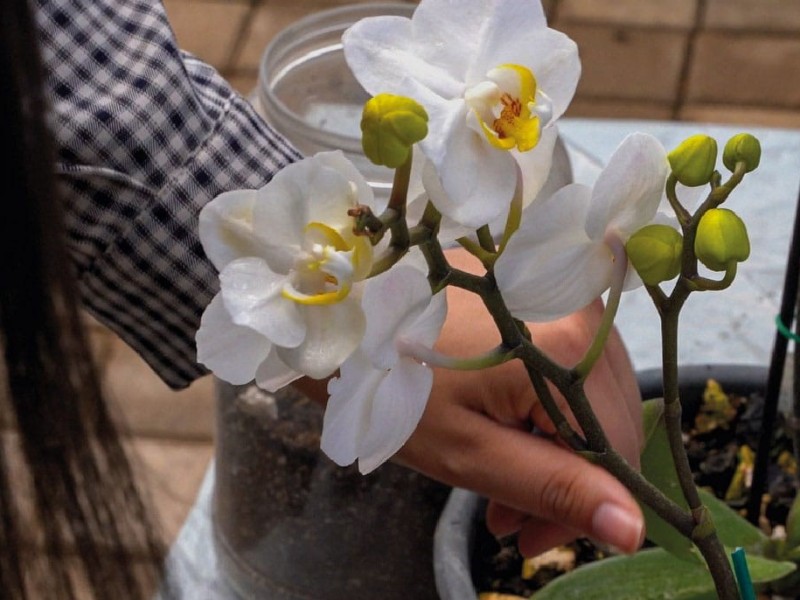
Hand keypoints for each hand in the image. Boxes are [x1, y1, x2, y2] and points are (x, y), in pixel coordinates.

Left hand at [394, 249, 644, 556]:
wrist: (346, 317)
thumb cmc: (394, 387)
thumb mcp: (468, 452)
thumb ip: (552, 488)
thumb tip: (632, 528)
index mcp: (566, 352)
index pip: (617, 451)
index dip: (583, 507)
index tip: (529, 537)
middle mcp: (579, 313)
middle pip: (607, 421)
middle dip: (565, 480)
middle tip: (506, 518)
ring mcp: (561, 297)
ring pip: (589, 396)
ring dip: (555, 445)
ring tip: (498, 476)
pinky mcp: (541, 294)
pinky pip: (569, 366)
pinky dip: (545, 406)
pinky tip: (507, 426)